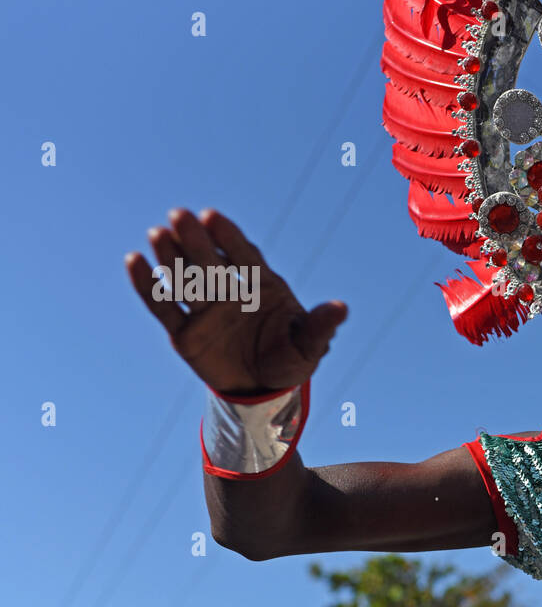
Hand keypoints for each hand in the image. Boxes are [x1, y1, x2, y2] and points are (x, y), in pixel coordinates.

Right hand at [125, 208, 347, 394]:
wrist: (264, 390)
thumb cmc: (290, 358)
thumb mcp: (310, 345)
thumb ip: (320, 325)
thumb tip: (341, 308)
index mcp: (260, 286)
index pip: (243, 254)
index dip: (228, 236)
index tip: (212, 217)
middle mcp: (229, 292)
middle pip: (209, 261)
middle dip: (195, 239)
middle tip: (180, 215)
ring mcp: (205, 310)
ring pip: (184, 278)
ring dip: (170, 256)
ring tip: (158, 233)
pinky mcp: (185, 333)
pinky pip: (162, 307)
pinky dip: (147, 286)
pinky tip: (134, 261)